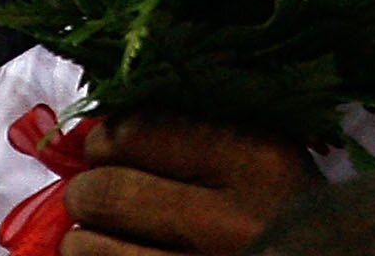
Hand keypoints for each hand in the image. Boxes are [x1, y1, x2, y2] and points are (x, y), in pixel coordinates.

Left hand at [61, 117, 312, 255]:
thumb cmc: (291, 217)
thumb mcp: (270, 163)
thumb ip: (204, 136)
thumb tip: (105, 131)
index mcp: (260, 164)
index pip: (140, 131)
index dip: (107, 139)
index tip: (105, 147)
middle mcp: (235, 223)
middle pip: (107, 191)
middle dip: (87, 192)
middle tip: (93, 197)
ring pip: (91, 251)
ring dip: (83, 243)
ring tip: (98, 240)